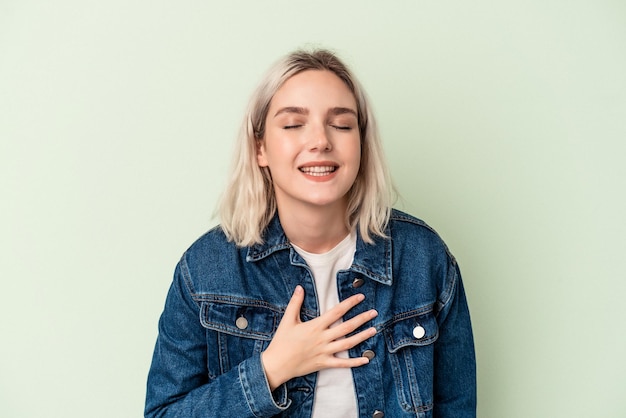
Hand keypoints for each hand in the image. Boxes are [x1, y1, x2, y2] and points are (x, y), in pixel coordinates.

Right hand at [261, 285, 377, 390]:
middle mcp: (323, 338)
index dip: (350, 303)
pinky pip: (342, 364)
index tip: (360, 297)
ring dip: (362, 337)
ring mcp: (324, 352)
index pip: (336, 311)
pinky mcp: (323, 363)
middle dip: (361, 319)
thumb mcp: (288, 320)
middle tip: (374, 312)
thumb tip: (300, 287)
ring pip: (348, 343)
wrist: (276, 364)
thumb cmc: (281, 342)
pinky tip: (366, 359)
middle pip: (347, 327)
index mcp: (315, 326)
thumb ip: (295, 303)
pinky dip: (355, 362)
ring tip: (374, 330)